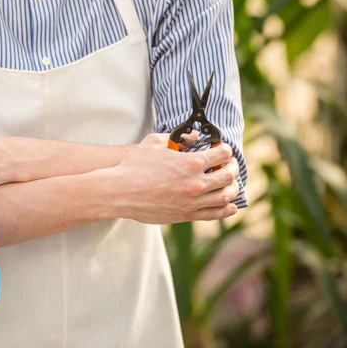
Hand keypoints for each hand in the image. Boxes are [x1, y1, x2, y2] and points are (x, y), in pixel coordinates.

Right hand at [103, 133, 239, 223]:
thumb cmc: (134, 166)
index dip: (225, 150)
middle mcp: (196, 183)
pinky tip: (230, 206)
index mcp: (190, 163)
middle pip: (228, 176)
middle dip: (232, 168)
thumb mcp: (153, 143)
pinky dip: (226, 209)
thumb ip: (175, 138)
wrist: (120, 192)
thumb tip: (193, 137)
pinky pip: (214, 214)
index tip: (223, 150)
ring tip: (230, 184)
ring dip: (232, 188)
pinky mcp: (186, 215)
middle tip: (230, 165)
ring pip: (225, 196)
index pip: (221, 154)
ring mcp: (192, 201)